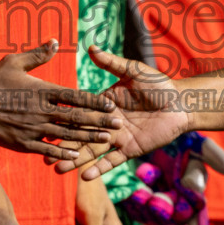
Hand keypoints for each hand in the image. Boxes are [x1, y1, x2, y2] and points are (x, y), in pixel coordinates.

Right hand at [0, 42, 122, 159]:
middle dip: (99, 121)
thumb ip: (38, 54)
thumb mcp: (14, 61)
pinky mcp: (23, 143)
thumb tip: (56, 41)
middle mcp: (40, 110)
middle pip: (76, 117)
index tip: (111, 104)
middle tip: (118, 125)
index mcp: (41, 90)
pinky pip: (47, 149)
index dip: (94, 101)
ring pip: (66, 135)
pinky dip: (62, 152)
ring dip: (87, 138)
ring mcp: (32, 129)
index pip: (74, 96)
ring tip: (106, 140)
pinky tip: (76, 155)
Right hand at [55, 47, 192, 178]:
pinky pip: (112, 162)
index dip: (61, 119)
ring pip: (92, 151)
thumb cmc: (158, 84)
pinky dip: (100, 169)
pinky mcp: (130, 150)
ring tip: (56, 170)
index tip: (42, 124)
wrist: (182, 103)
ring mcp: (117, 138)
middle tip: (42, 156)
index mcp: (103, 103)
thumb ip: (112, 63)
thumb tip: (91, 48)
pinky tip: (85, 176)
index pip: (78, 112)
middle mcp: (106, 122)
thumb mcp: (134, 71)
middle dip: (62, 145)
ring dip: (75, 161)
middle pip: (80, 135)